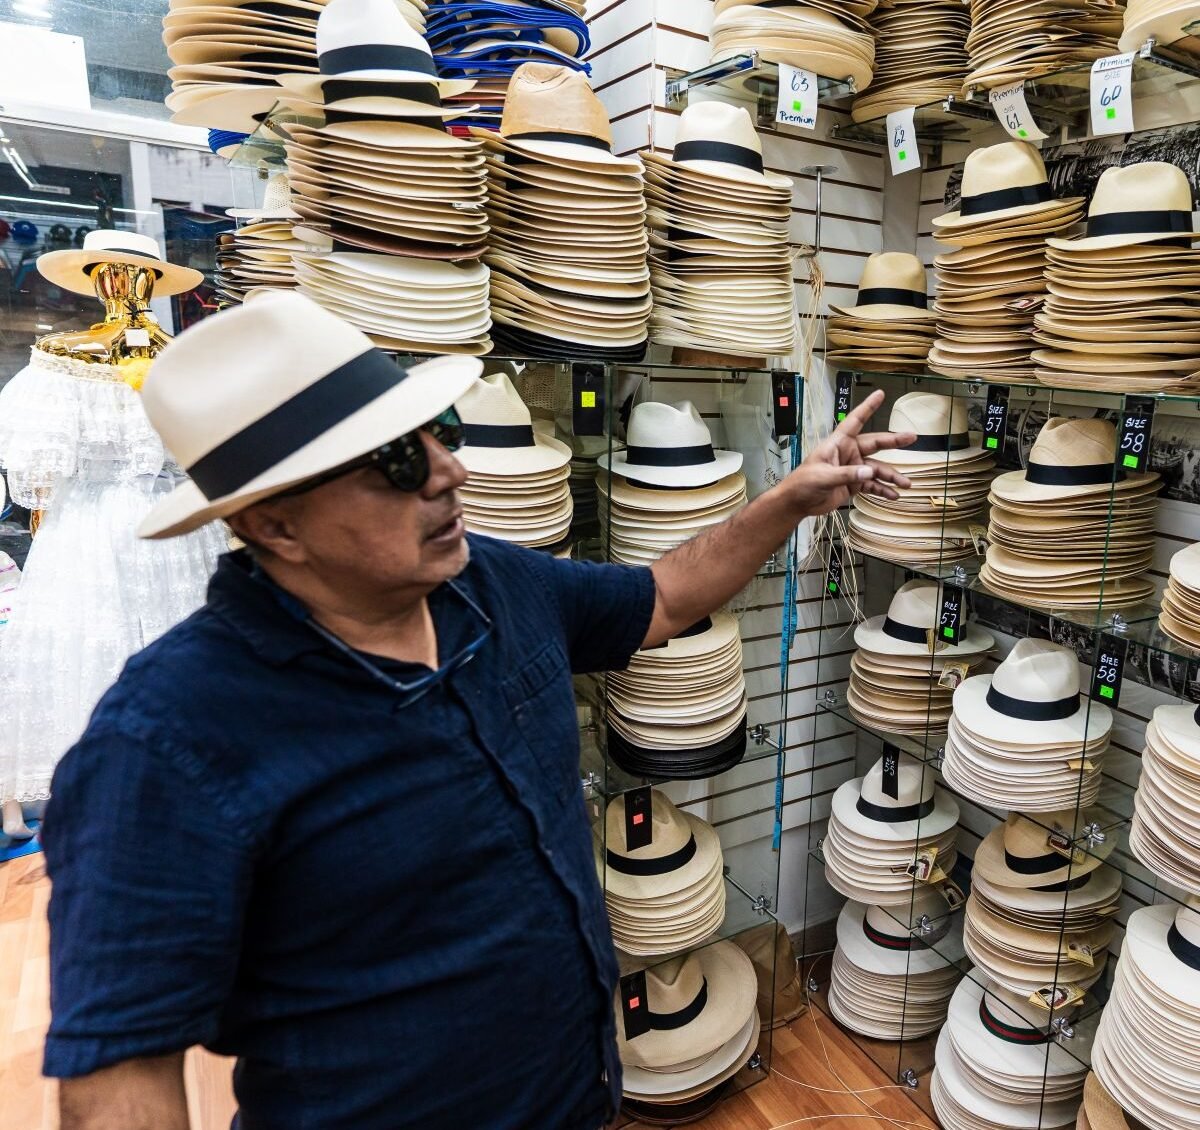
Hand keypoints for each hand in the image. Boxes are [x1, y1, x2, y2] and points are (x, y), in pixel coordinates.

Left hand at [783, 389, 915, 516]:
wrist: (797, 503)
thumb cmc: (803, 483)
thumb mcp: (823, 477)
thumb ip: (846, 474)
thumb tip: (869, 473)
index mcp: (838, 444)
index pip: (855, 421)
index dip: (867, 407)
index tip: (880, 394)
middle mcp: (848, 453)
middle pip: (875, 444)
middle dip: (894, 441)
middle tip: (911, 438)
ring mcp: (852, 469)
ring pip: (877, 469)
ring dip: (891, 476)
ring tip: (906, 484)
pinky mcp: (853, 484)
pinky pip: (873, 485)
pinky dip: (883, 490)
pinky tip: (894, 495)